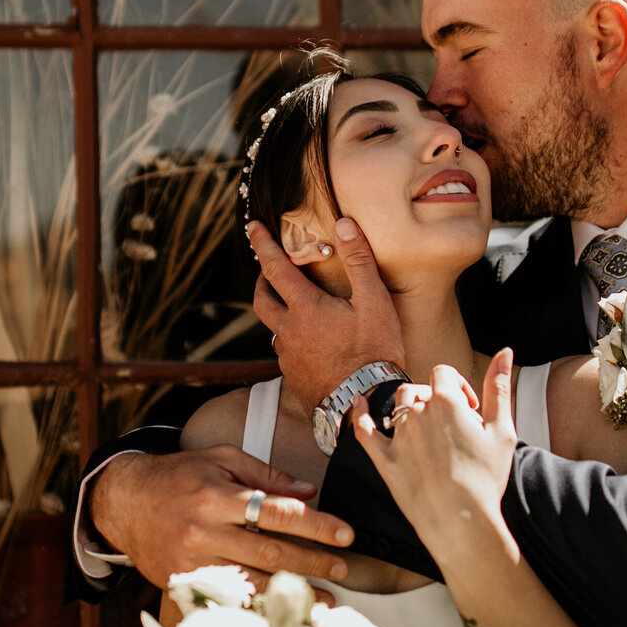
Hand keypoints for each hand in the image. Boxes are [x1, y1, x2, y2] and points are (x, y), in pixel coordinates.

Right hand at [90, 446, 353, 591]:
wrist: (124, 503)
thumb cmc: (180, 476)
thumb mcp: (221, 459)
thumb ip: (266, 475)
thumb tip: (310, 491)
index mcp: (216, 496)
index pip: (275, 511)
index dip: (314, 524)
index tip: (346, 534)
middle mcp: (203, 531)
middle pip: (268, 551)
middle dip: (312, 561)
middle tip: (344, 568)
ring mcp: (191, 563)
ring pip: (251, 582)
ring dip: (293, 592)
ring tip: (327, 599)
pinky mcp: (182, 585)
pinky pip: (227, 600)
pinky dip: (259, 608)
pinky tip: (284, 613)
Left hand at [249, 217, 405, 413]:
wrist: (364, 402)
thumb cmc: (373, 352)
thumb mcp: (374, 302)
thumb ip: (359, 261)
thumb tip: (344, 224)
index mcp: (305, 308)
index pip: (275, 267)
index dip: (262, 244)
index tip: (252, 227)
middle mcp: (288, 331)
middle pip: (262, 299)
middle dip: (262, 279)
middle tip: (268, 269)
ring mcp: (288, 357)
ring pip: (275, 328)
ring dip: (279, 312)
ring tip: (296, 308)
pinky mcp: (294, 377)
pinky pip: (286, 352)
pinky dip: (292, 339)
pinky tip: (311, 343)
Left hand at [352, 351, 517, 572]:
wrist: (461, 520)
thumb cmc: (485, 479)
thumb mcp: (502, 430)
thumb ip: (500, 387)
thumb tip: (505, 351)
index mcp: (446, 402)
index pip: (445, 373)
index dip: (458, 387)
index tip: (470, 407)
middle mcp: (418, 413)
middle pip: (423, 390)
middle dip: (438, 401)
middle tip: (455, 427)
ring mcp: (399, 436)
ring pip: (399, 405)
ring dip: (412, 407)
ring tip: (427, 425)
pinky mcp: (385, 460)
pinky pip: (364, 430)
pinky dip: (360, 414)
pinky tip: (358, 404)